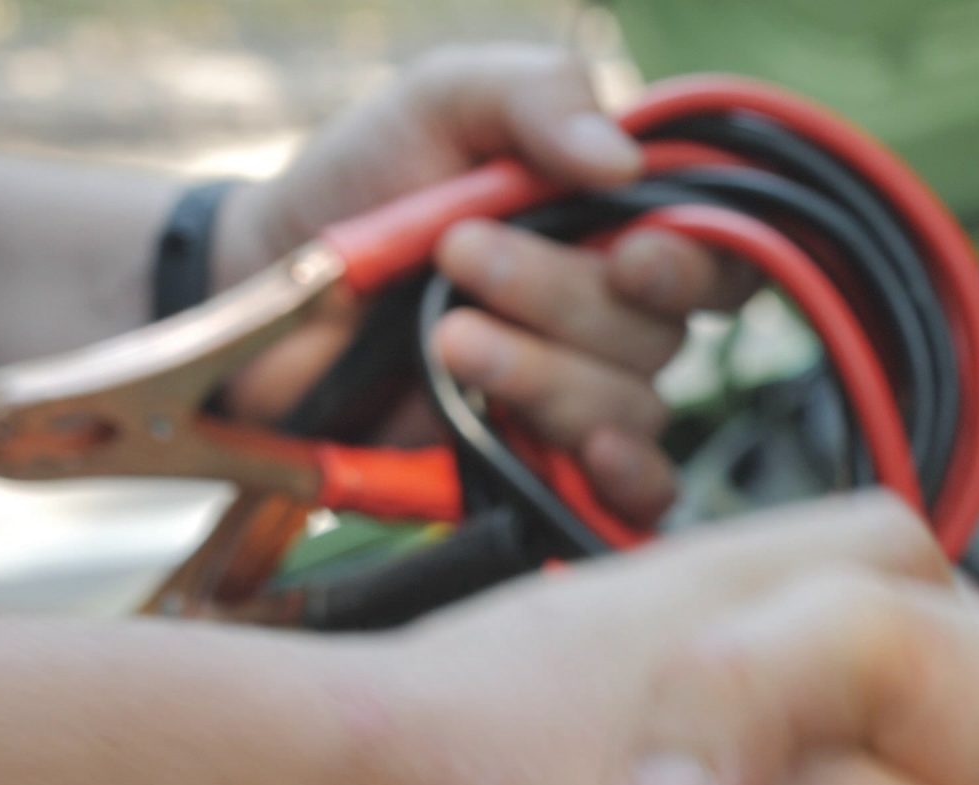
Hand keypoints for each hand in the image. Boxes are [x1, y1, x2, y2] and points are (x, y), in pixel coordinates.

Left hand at [209, 46, 752, 524]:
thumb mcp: (442, 100)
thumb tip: (622, 158)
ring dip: (540, 370)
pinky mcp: (539, 465)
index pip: (719, 254)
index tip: (627, 254)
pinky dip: (623, 479)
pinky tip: (581, 454)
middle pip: (661, 331)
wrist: (259, 283)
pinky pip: (630, 495)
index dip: (696, 262)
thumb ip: (536, 95)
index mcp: (618, 221)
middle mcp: (616, 312)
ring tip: (444, 335)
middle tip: (460, 257)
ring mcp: (579, 393)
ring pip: (631, 404)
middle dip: (562, 298)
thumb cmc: (360, 180)